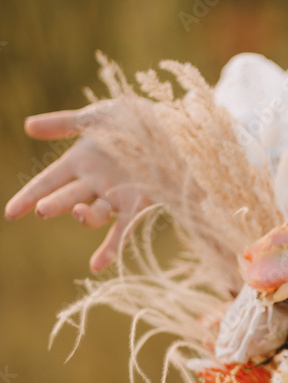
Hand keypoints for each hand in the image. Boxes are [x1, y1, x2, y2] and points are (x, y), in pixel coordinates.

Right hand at [5, 104, 152, 272]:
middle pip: (67, 198)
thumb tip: (26, 126)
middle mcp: (95, 183)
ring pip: (92, 213)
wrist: (175, 125)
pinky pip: (123, 229)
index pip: (47, 182)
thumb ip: (63, 124)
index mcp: (81, 162)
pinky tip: (97, 265)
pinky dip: (110, 247)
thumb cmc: (135, 119)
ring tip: (77, 213)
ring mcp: (116, 195)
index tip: (11, 214)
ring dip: (83, 216)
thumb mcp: (96, 118)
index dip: (28, 196)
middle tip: (42, 209)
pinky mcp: (140, 203)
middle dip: (54, 204)